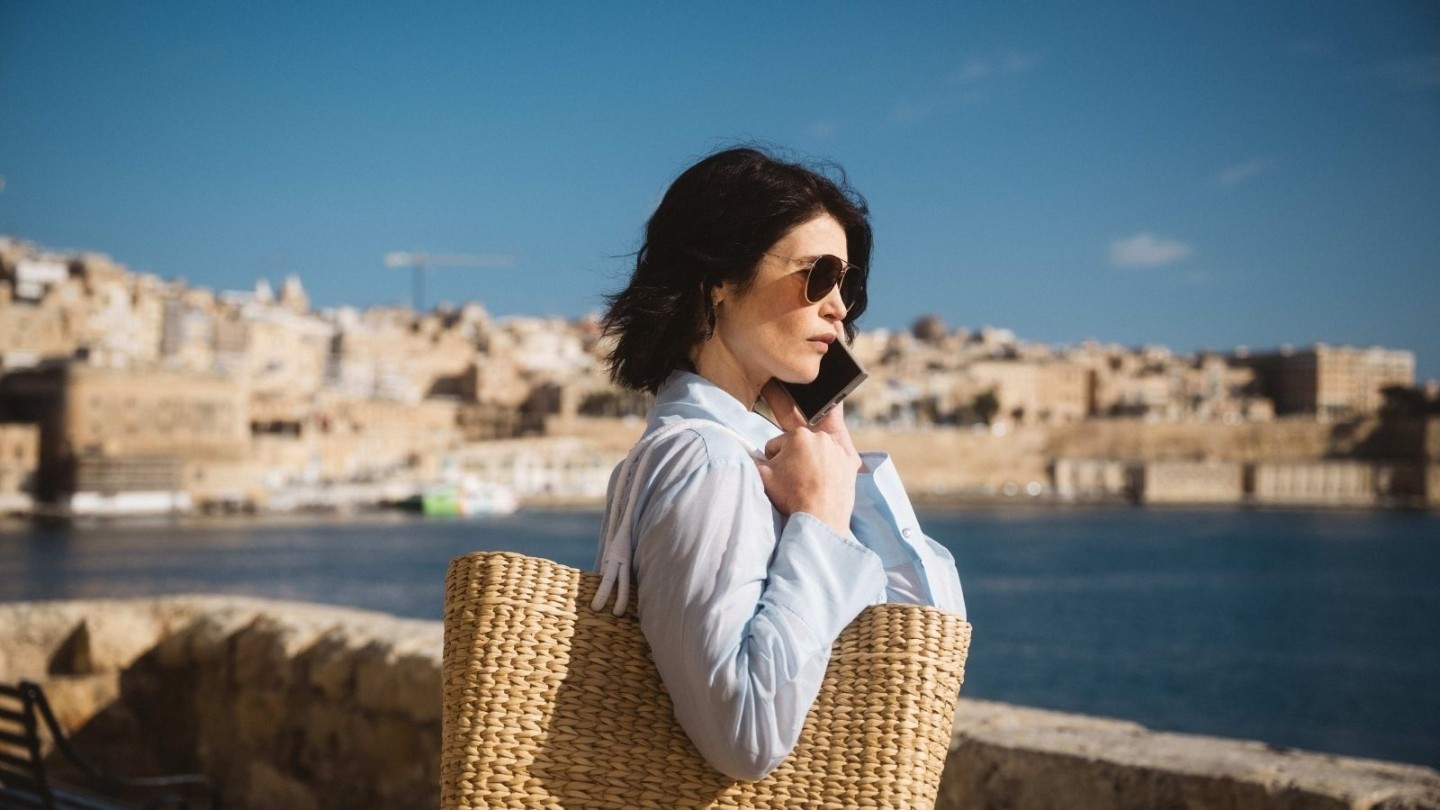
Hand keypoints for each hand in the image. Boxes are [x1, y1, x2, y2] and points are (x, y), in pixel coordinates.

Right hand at [756, 381, 860, 535]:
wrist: (818, 517)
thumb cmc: (790, 495)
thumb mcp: (762, 476)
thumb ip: (754, 460)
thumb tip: (751, 455)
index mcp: (797, 435)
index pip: (776, 445)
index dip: (773, 461)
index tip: (778, 474)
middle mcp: (820, 437)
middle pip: (798, 446)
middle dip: (794, 459)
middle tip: (793, 479)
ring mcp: (838, 449)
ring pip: (817, 452)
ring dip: (812, 462)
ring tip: (809, 483)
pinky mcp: (850, 463)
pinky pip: (836, 460)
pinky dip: (831, 468)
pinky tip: (825, 481)